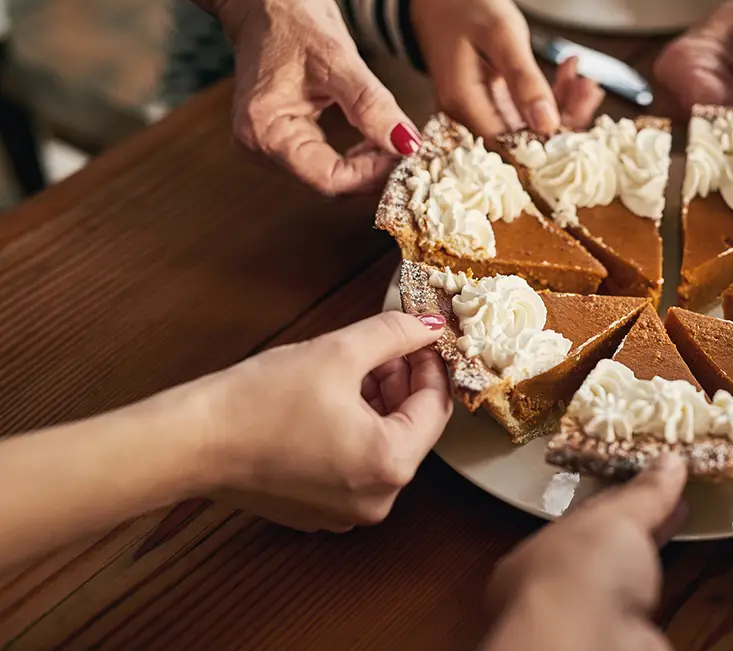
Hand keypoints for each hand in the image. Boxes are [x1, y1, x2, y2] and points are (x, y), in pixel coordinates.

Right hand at [185, 311, 452, 531]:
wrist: (193, 441)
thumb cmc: (259, 400)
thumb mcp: (339, 351)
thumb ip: (394, 334)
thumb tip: (431, 326)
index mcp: (389, 465)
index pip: (434, 407)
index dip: (430, 366)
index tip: (418, 338)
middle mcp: (376, 500)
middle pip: (411, 429)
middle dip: (401, 384)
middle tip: (380, 349)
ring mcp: (347, 512)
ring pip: (383, 446)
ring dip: (377, 405)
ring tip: (350, 369)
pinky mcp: (320, 511)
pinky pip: (355, 466)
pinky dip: (353, 432)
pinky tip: (328, 401)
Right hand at [218, 0, 420, 196]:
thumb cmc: (291, 20)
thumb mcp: (338, 59)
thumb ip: (372, 105)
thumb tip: (406, 144)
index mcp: (266, 132)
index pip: (329, 180)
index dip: (372, 175)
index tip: (406, 156)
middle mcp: (261, 148)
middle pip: (329, 185)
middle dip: (372, 173)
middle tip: (408, 152)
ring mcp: (269, 148)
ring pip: (330, 179)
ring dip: (366, 168)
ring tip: (394, 144)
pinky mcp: (282, 143)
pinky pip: (325, 166)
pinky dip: (354, 160)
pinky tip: (374, 142)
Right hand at [411, 0, 604, 137]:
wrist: (440, 0)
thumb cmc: (465, 10)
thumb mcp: (500, 36)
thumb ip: (523, 80)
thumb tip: (547, 125)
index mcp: (466, 105)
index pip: (514, 144)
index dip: (551, 138)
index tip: (581, 114)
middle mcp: (469, 117)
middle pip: (525, 138)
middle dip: (564, 117)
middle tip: (588, 89)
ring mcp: (479, 113)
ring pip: (529, 125)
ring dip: (562, 104)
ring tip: (583, 80)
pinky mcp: (490, 106)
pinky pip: (525, 112)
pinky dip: (549, 96)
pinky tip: (567, 75)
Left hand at [482, 456, 687, 650]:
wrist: (590, 646)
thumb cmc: (581, 572)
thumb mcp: (616, 517)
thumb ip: (644, 493)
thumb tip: (670, 461)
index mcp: (535, 554)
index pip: (579, 519)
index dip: (617, 499)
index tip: (649, 481)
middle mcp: (554, 591)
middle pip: (601, 551)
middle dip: (636, 526)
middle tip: (671, 500)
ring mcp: (585, 620)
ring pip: (621, 582)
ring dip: (648, 556)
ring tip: (678, 522)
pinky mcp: (619, 641)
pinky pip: (644, 611)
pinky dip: (662, 591)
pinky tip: (679, 574)